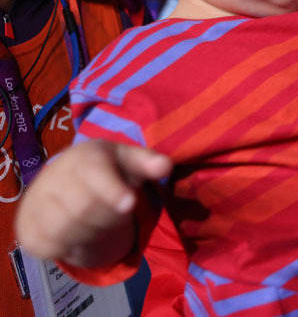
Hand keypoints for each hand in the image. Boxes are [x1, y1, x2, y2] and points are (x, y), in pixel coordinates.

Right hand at [15, 140, 171, 267]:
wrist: (66, 183)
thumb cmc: (108, 170)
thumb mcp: (131, 162)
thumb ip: (148, 164)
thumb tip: (165, 166)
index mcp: (84, 155)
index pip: (94, 174)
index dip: (111, 190)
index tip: (129, 203)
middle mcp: (54, 176)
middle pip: (84, 208)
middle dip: (110, 216)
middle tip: (121, 212)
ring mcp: (36, 202)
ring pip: (68, 229)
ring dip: (95, 232)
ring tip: (103, 220)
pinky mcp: (28, 228)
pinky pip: (54, 246)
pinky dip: (75, 245)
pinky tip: (83, 232)